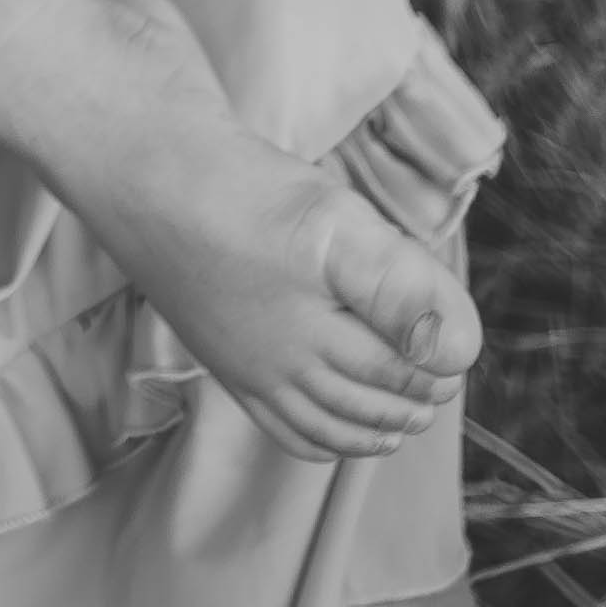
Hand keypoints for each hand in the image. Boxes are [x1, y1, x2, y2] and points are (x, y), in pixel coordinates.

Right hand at [85, 110, 478, 461]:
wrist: (144, 169)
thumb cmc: (238, 191)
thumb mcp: (336, 225)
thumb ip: (402, 289)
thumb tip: (461, 353)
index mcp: (319, 342)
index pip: (408, 373)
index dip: (446, 358)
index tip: (459, 337)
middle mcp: (284, 372)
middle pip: (372, 403)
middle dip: (417, 393)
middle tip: (443, 371)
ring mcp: (250, 372)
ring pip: (331, 425)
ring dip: (378, 422)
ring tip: (409, 405)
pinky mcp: (224, 362)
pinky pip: (286, 427)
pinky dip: (325, 437)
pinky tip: (342, 423)